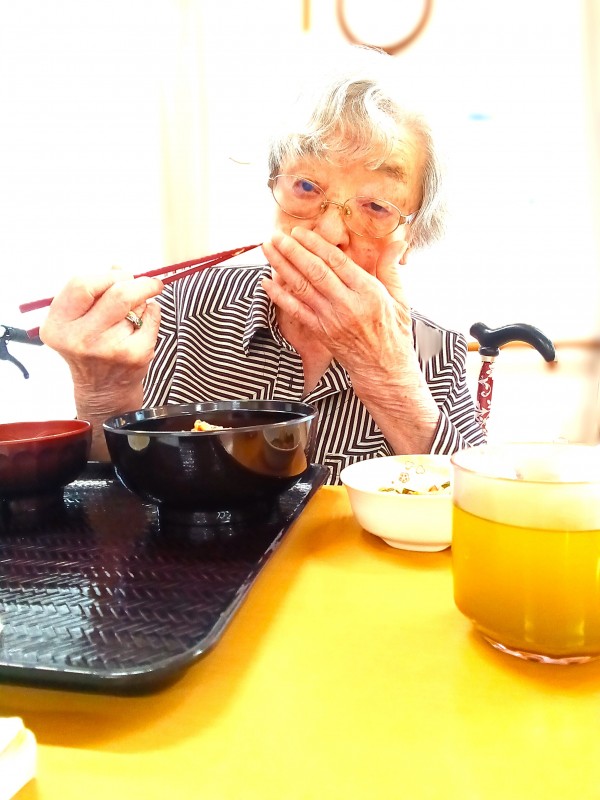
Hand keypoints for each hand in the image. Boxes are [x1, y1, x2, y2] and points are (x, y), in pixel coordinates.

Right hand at [40, 268, 162, 456]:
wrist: (104, 392)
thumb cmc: (92, 348)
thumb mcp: (78, 321)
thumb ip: (94, 291)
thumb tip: (119, 266)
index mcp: (59, 325)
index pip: (82, 284)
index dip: (106, 275)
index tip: (121, 275)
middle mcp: (80, 339)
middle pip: (117, 292)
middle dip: (137, 282)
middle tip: (148, 283)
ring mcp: (109, 348)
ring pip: (136, 305)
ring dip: (142, 301)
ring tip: (135, 314)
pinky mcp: (134, 355)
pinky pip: (152, 318)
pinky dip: (152, 314)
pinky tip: (143, 326)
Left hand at [261, 227, 411, 381]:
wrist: (383, 370)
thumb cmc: (393, 333)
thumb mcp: (400, 298)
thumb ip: (391, 268)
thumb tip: (396, 242)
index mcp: (368, 292)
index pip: (337, 261)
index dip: (316, 244)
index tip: (300, 231)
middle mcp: (347, 305)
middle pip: (315, 271)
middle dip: (293, 251)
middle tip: (277, 235)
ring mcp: (330, 319)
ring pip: (301, 287)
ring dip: (282, 266)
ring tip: (268, 249)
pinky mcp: (320, 332)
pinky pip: (295, 310)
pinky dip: (279, 295)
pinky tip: (266, 282)